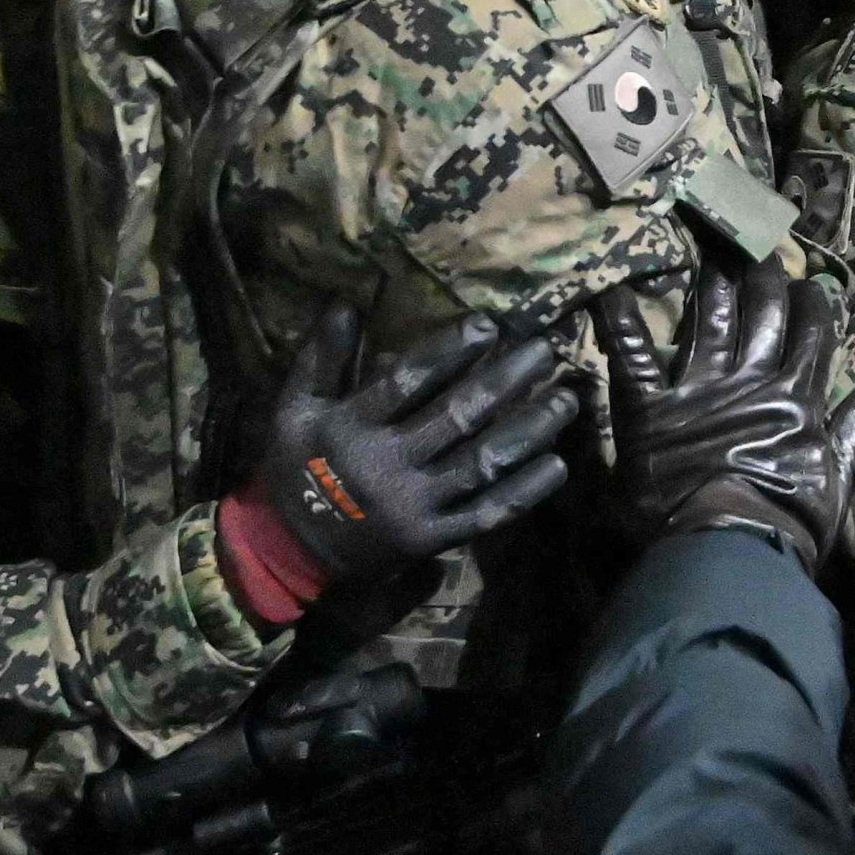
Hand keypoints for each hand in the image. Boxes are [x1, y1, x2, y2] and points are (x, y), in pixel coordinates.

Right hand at [227, 308, 575, 618]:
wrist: (289, 551)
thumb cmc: (293, 469)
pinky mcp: (433, 539)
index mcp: (354, 429)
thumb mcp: (293, 410)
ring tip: (565, 400)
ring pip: (481, 464)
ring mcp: (415, 507)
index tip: (490, 324)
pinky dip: (524, 491)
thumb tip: (345, 303)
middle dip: (505, 381)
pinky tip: (557, 465)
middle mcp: (389, 467)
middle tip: (546, 350)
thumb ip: (321, 359)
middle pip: (456, 418)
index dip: (449, 352)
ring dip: (527, 431)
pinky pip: (485, 514)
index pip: (408, 383)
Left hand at [599, 258, 854, 572]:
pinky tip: (611, 291)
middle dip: (765, 276)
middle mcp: (748, 380)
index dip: (811, 303)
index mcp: (794, 397)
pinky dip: (620, 323)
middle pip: (762, 312)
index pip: (810, 333)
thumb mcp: (835, 482)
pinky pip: (633, 357)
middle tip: (760, 250)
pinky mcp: (651, 407)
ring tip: (712, 251)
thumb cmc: (789, 522)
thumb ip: (852, 436)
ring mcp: (697, 389)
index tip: (809, 285)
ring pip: (710, 319)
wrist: (732, 549)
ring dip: (713, 282)